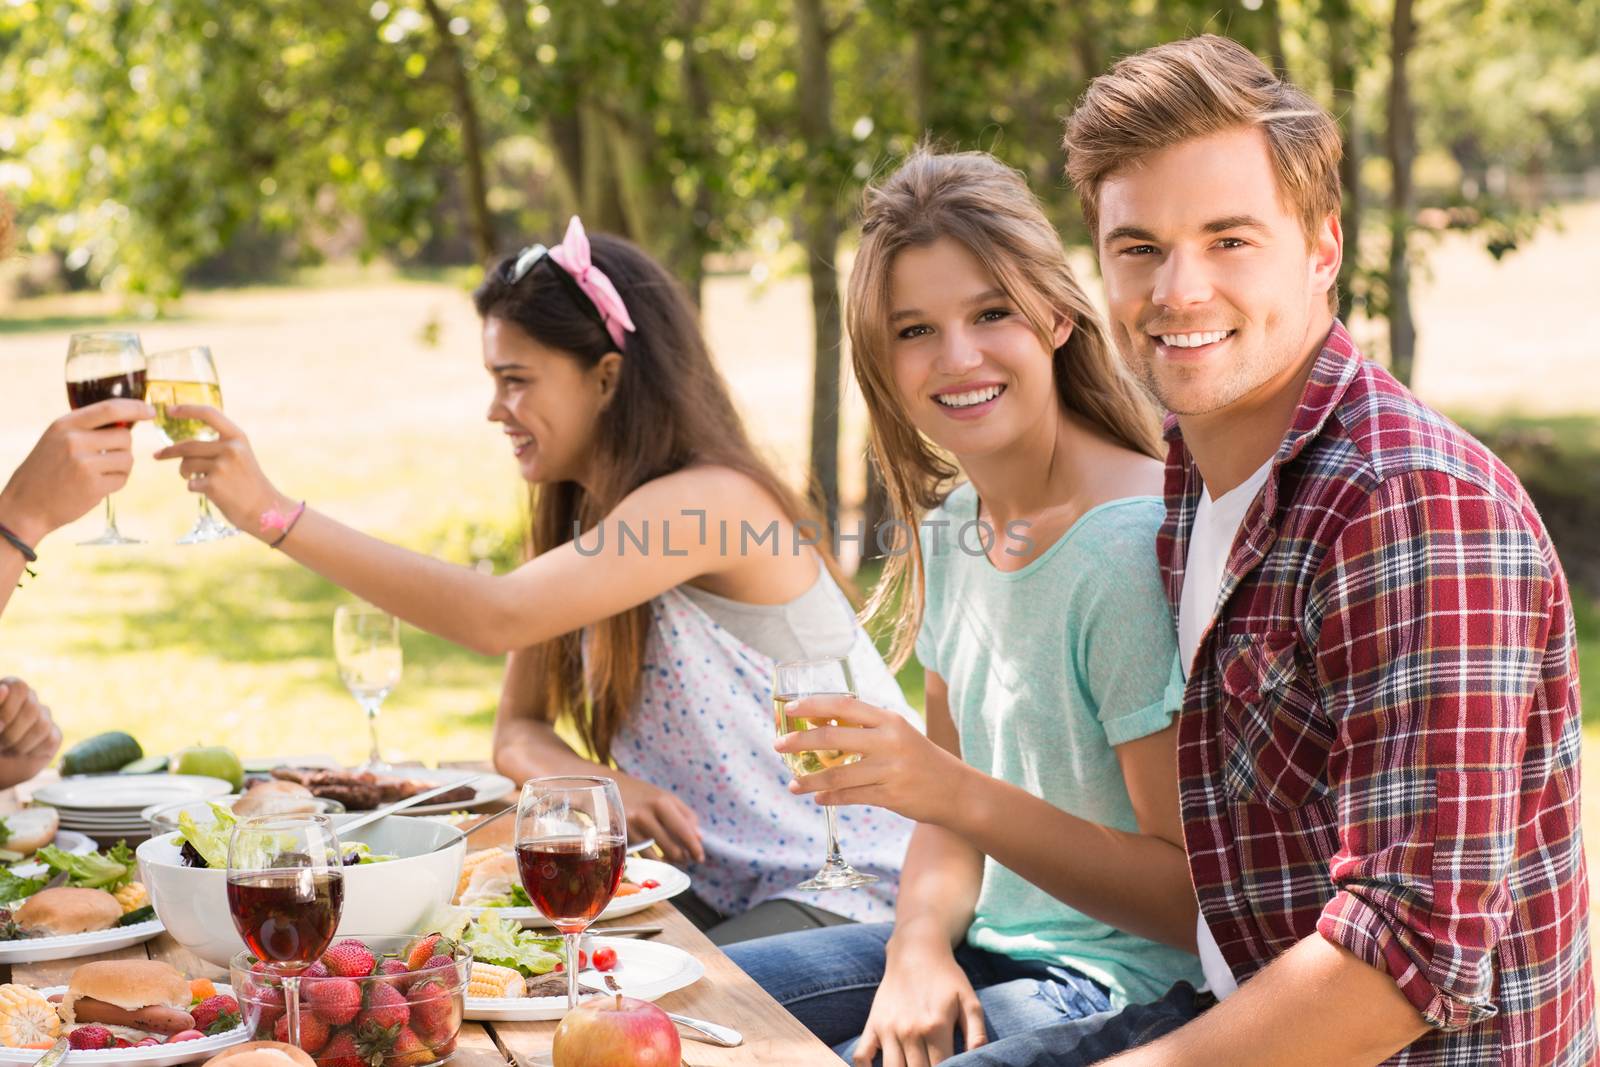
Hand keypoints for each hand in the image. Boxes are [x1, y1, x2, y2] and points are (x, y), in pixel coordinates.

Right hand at [0, 400, 154, 542]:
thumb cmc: (47, 469)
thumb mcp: (57, 439)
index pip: (110, 408)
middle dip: (123, 448)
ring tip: (98, 473)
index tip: (150, 410)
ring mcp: (84, 464)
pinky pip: (123, 479)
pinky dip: (115, 483)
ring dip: (120, 467)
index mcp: (65, 425)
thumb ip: (86, 428)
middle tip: (105, 459)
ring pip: (127, 459)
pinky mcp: (93, 486)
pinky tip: (96, 486)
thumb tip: (127, 420)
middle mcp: (74, 441)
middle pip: (125, 437)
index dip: (135, 408)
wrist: (26, 504)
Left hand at [0, 679, 61, 761]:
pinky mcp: (53, 736)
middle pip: (32, 708)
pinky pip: (50, 740)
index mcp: (9, 690)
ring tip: (7, 749)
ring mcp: (43, 717)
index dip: (8, 709)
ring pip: (42, 725)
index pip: (20, 688)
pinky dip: (32, 752)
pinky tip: (21, 754)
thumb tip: (4, 689)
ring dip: (20, 744)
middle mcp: (29, 700)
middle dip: (11, 732)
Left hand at [152, 406, 286, 538]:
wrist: (264, 509)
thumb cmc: (248, 483)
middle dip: (169, 452)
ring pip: (186, 464)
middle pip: (188, 445)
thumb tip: (182, 447)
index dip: (187, 409)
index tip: (170, 409)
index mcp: (238, 437)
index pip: (209, 414)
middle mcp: (230, 448)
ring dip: (185, 473)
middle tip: (157, 455)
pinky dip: (195, 488)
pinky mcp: (213, 485)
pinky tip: (210, 492)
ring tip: (194, 479)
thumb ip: (219, 446)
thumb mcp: (241, 456)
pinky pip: (190, 483)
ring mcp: (222, 466)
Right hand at [612, 774, 704, 865]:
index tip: (700, 858)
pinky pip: (642, 854)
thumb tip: (699, 837)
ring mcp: (632, 825)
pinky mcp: (620, 836)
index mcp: (663, 801)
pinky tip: (658, 858)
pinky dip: (654, 859)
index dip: (694, 847)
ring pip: (657, 854)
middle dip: (683, 857)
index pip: (684, 830)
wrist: (604, 786)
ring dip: (669, 860)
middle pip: (672, 845)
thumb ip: (684, 814)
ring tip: (673, 859)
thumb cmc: (640, 794)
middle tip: (686, 860)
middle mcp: (647, 813)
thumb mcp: (663, 797)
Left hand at [776, 695, 969, 825]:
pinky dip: (831, 798)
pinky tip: (818, 799)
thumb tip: (823, 727)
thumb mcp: (899, 734)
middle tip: (778, 745)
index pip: (844, 705)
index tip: (791, 709)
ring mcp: (890, 769)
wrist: (956, 791)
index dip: (814, 705)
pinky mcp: (891, 795)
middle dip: (800, 741)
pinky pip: (852, 796)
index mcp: (889, 720)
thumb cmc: (921, 760)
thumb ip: (867, 729)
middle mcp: (889, 741)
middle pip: (834, 737)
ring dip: (810, 780)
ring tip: (792, 784)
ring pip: (838, 773)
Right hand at [855, 933, 986, 1066]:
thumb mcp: (969, 1001)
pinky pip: (861, 1056)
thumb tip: (980, 1057)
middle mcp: (909, 1031)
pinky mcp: (873, 1025)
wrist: (915, 950)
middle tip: (931, 1066)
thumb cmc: (946, 978)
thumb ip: (977, 1033)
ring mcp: (888, 1029)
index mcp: (936, 1027)